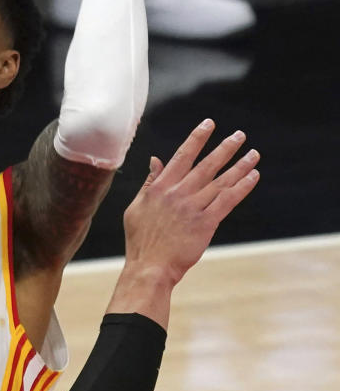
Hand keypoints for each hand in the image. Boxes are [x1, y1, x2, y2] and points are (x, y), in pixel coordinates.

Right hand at [123, 119, 258, 286]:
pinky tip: (252, 177)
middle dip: (225, 148)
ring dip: (239, 166)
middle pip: (206, 165)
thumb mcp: (137, 207)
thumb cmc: (141, 240)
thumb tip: (155, 160)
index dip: (197, 139)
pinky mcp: (205, 223)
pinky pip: (227, 201)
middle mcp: (178, 194)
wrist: (149, 267)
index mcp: (160, 188)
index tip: (209, 124)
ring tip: (253, 154)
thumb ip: (149, 183)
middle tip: (240, 135)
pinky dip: (241, 187)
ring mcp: (192, 208)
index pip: (182, 156)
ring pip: (220, 181)